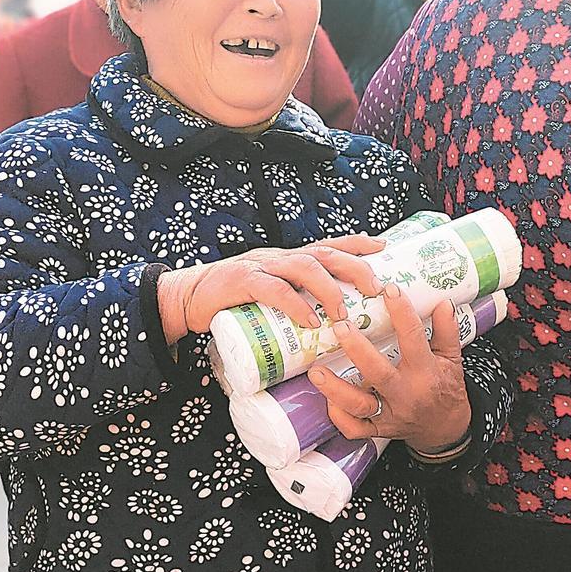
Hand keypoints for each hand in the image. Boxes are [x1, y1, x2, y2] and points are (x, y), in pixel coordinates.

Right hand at [157, 234, 383, 344]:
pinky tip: (310, 320)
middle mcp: (279, 257)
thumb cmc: (233, 301)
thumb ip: (293, 300)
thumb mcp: (269, 295)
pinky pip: (273, 289)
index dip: (357, 244)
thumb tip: (326, 326)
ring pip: (304, 267)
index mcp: (288, 259)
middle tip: (376, 288)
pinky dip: (294, 304)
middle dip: (355, 267)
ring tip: (344, 312)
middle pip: (325, 254)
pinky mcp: (242, 282)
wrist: (187, 298)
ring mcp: (261, 266)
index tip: (384, 248)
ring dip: (329, 289)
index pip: (329, 245)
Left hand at [307, 284, 471, 453]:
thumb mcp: (452, 358)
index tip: (389, 290)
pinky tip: (328, 399)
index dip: (402, 313)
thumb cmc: (445, 389)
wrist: (444, 428)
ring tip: (316, 371)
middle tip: (340, 326)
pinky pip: (354, 428)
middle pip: (378, 373)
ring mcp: (389, 414)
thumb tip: (443, 302)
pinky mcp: (378, 429)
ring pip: (359, 405)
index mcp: (426, 373)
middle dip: (357, 350)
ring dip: (335, 389)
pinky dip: (339, 416)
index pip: (414, 339)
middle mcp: (405, 395)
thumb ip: (447, 330)